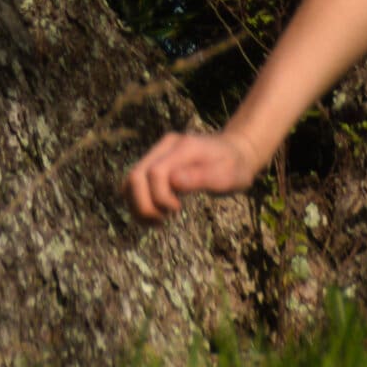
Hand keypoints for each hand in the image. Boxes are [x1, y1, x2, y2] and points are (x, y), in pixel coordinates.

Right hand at [124, 125, 266, 223]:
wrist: (236, 151)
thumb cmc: (235, 166)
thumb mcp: (228, 175)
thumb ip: (201, 177)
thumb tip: (174, 182)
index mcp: (183, 147)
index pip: (155, 173)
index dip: (160, 197)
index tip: (178, 209)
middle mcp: (166, 146)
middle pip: (135, 176)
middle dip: (144, 204)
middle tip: (162, 219)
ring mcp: (158, 152)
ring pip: (130, 181)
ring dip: (138, 205)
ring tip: (158, 220)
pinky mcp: (155, 162)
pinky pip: (136, 183)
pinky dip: (139, 202)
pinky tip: (156, 214)